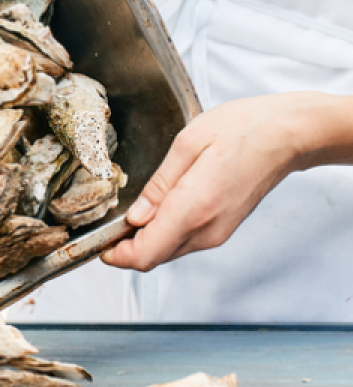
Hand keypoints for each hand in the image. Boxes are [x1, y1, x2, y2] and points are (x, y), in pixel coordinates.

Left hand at [100, 92, 338, 271]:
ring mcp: (217, 233)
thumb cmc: (242, 130)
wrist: (287, 135)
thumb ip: (158, 185)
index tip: (97, 242)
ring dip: (144, 239)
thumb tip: (135, 215)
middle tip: (107, 221)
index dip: (115, 255)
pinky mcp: (223, 228)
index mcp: (193, 208)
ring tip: (131, 209)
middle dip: (125, 246)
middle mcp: (207, 229)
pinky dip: (163, 231)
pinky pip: (183, 240)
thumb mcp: (187, 144)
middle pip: (153, 257)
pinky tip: (158, 206)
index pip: (145, 254)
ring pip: (168, 250)